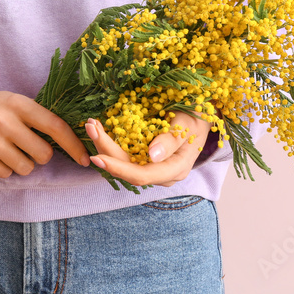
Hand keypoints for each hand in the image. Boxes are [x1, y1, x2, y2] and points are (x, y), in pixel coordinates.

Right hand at [0, 85, 91, 177]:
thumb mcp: (13, 102)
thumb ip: (37, 117)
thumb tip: (72, 137)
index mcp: (18, 104)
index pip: (55, 126)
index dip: (73, 145)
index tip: (84, 159)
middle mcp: (4, 120)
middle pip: (43, 154)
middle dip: (41, 156)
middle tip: (29, 148)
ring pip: (25, 167)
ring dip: (22, 163)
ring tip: (9, 151)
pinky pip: (6, 174)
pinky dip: (5, 169)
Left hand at [84, 110, 211, 186]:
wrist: (203, 117)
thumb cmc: (197, 119)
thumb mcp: (187, 124)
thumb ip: (171, 140)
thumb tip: (152, 155)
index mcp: (175, 169)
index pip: (141, 176)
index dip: (118, 169)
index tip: (97, 157)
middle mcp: (162, 174)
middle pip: (127, 169)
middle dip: (105, 150)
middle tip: (90, 127)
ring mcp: (154, 168)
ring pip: (123, 163)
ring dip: (105, 146)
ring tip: (92, 126)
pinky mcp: (146, 160)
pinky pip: (126, 156)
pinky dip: (112, 143)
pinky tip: (101, 130)